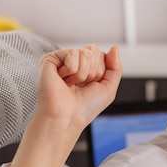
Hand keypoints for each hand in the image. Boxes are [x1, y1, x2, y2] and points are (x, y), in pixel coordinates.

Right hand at [3, 45, 121, 166]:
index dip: (101, 72)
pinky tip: (62, 80)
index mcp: (87, 67)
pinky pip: (72, 53)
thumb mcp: (109, 88)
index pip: (102, 55)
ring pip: (85, 53)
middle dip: (93, 72)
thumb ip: (116, 67)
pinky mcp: (50, 59)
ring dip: (82, 74)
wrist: (67, 118)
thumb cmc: (84, 108)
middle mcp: (74, 61)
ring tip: (71, 84)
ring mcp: (62, 59)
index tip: (90, 86)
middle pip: (94, 51)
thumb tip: (115, 48)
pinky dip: (72, 70)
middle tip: (80, 85)